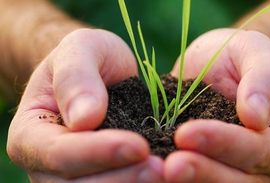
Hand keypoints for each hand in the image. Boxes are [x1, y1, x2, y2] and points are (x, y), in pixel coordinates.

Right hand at [7, 29, 163, 182]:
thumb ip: (76, 77)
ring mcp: (71, 175)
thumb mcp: (80, 49)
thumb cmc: (86, 57)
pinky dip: (138, 182)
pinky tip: (163, 174)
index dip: (97, 153)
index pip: (57, 153)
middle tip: (160, 168)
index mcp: (31, 133)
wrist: (98, 72)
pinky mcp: (98, 175)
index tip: (138, 146)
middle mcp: (46, 163)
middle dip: (120, 179)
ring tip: (165, 172)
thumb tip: (84, 120)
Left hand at [165, 28, 269, 181]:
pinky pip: (188, 178)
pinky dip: (168, 178)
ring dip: (185, 181)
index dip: (223, 144)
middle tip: (170, 166)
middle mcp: (256, 165)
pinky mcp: (200, 165)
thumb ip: (265, 79)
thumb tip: (256, 117)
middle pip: (234, 181)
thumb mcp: (255, 52)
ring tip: (154, 170)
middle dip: (201, 173)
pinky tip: (150, 167)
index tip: (187, 133)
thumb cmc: (237, 57)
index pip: (256, 151)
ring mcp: (226, 169)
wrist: (213, 65)